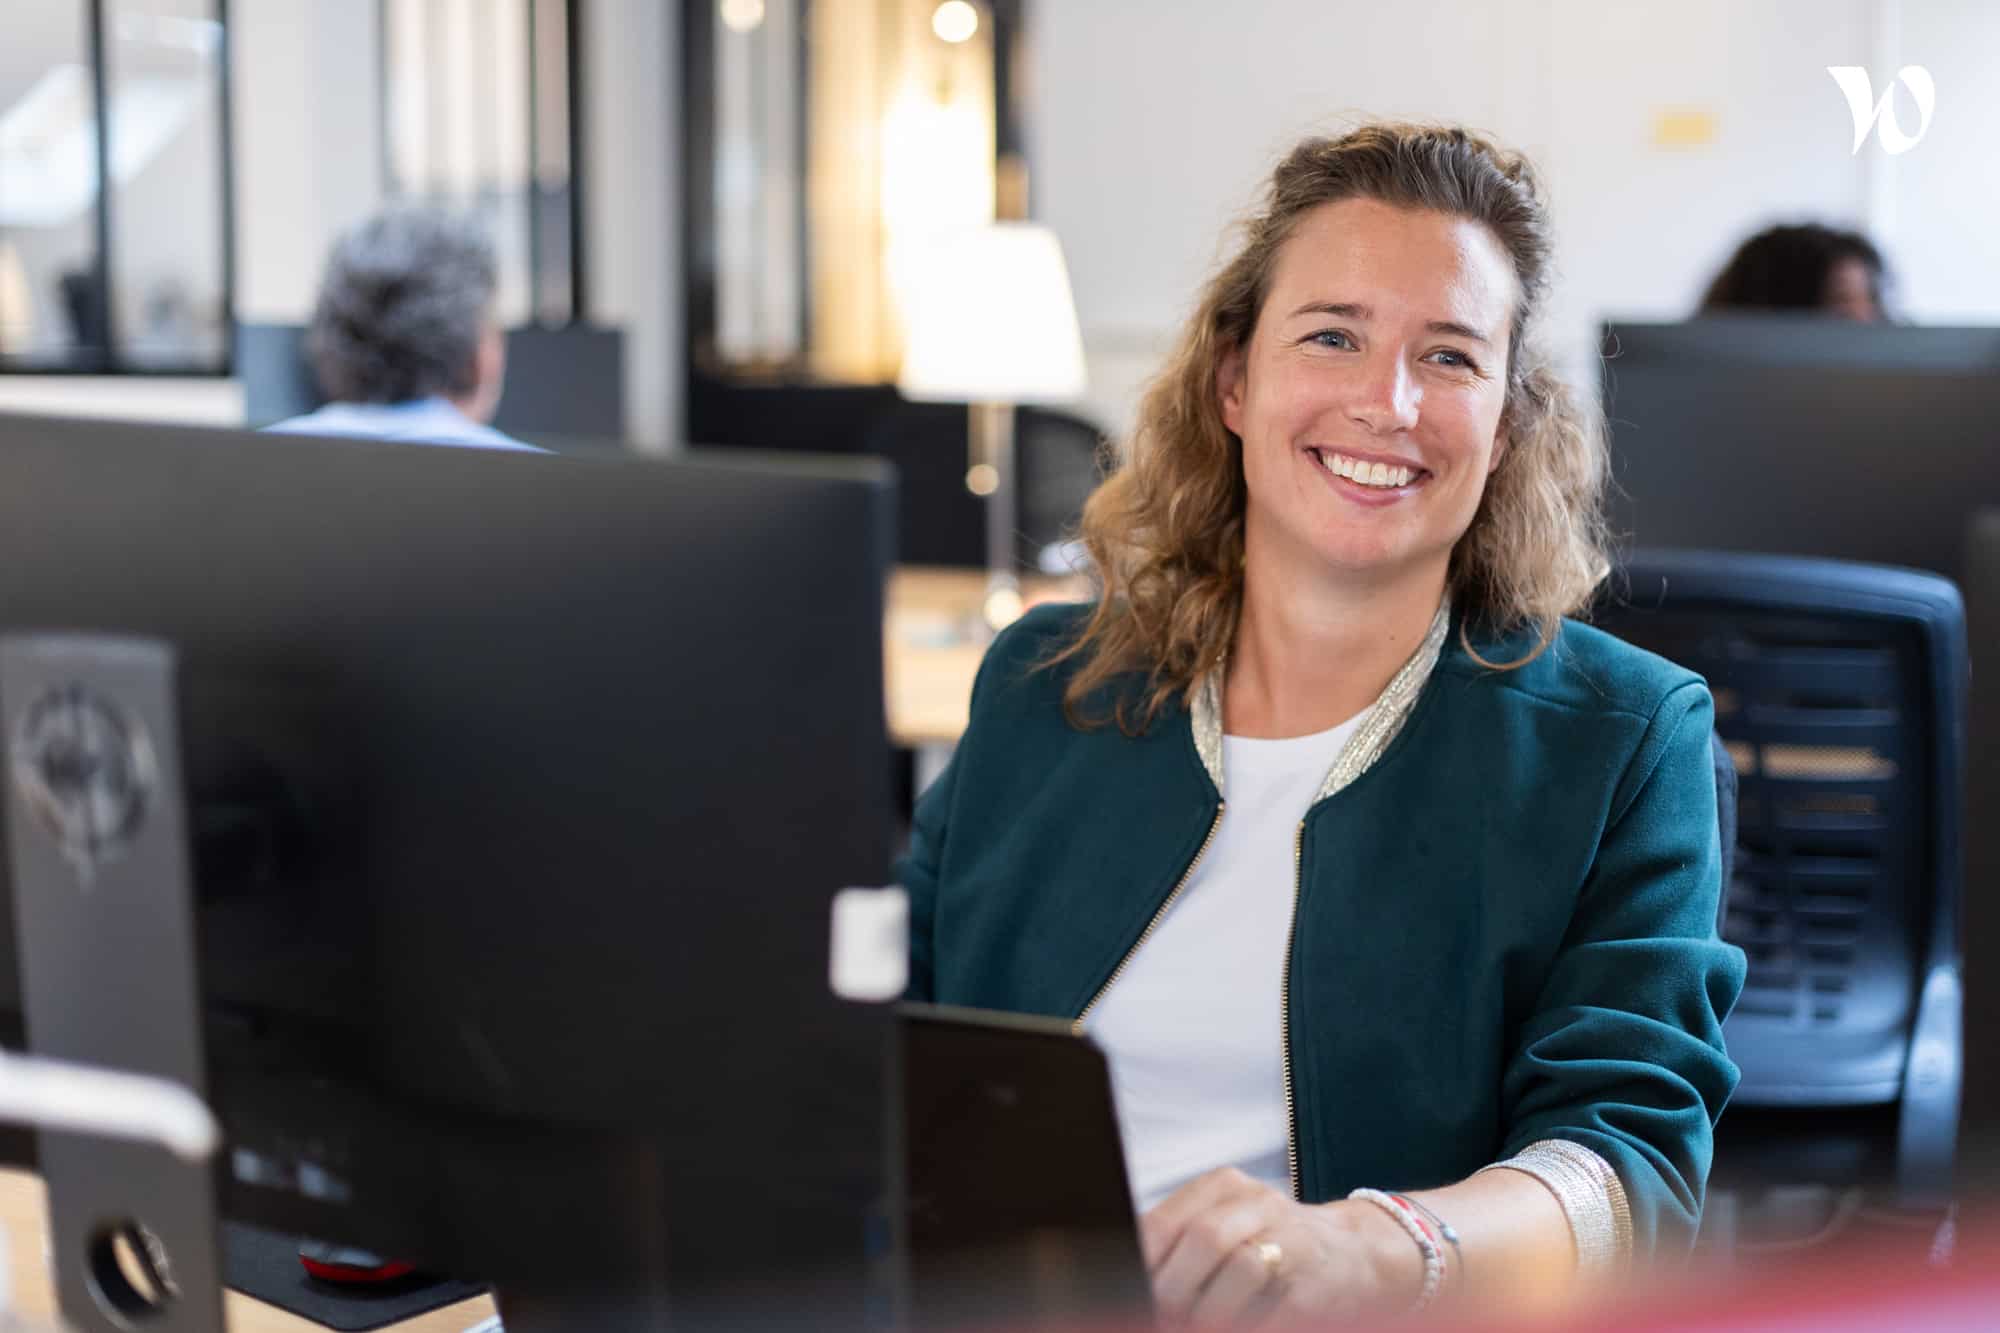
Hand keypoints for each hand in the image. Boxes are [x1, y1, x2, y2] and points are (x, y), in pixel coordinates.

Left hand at [1139, 1168, 1424, 1325]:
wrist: (1357, 1257)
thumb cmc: (1272, 1248)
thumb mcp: (1224, 1228)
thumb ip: (1179, 1247)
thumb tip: (1131, 1285)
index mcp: (1222, 1188)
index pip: (1164, 1222)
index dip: (1141, 1264)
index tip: (1126, 1294)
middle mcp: (1258, 1202)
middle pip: (1202, 1238)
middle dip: (1173, 1289)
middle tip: (1161, 1316)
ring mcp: (1292, 1237)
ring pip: (1240, 1266)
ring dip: (1209, 1313)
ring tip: (1201, 1324)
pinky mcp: (1315, 1280)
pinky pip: (1272, 1310)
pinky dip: (1246, 1326)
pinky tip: (1239, 1326)